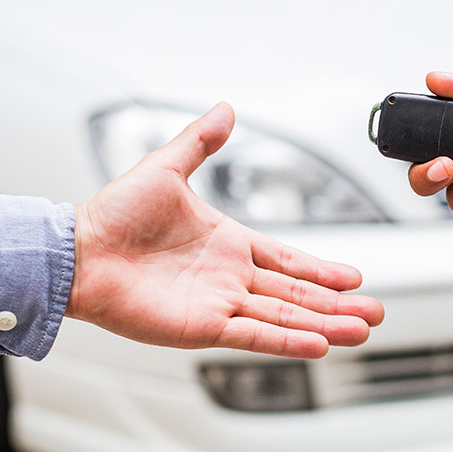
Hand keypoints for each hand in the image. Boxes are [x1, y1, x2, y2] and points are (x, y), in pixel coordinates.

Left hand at [67, 103, 384, 358]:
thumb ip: (200, 142)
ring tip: (361, 330)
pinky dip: (287, 341)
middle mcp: (228, 277)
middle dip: (336, 304)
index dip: (320, 269)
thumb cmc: (114, 213)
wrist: (79, 250)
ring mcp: (218, 303)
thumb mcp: (166, 167)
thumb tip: (225, 107)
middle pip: (295, 294)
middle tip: (373, 312)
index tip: (353, 276)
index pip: (287, 259)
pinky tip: (319, 344)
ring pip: (284, 317)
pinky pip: (253, 335)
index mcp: (227, 243)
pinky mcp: (202, 326)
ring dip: (324, 325)